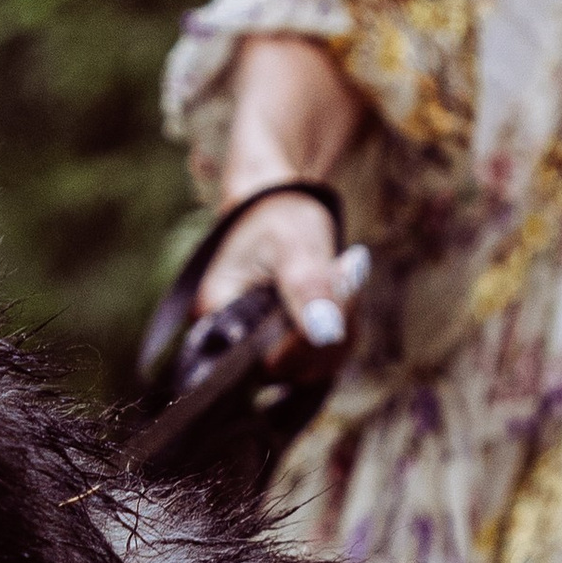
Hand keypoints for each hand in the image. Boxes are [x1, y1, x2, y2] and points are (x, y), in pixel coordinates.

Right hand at [199, 36, 367, 352]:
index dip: (305, 340)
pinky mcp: (280, 342)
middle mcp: (228, 339)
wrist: (281, 194)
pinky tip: (343, 288)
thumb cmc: (279, 207)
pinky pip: (321, 354)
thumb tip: (325, 334)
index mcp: (215, 314)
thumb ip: (307, 289)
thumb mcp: (296, 241)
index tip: (332, 292)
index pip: (264, 360)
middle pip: (291, 368)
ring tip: (344, 271)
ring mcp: (255, 344)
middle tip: (346, 269)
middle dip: (331, 325)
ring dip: (343, 325)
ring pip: (313, 364)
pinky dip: (342, 326)